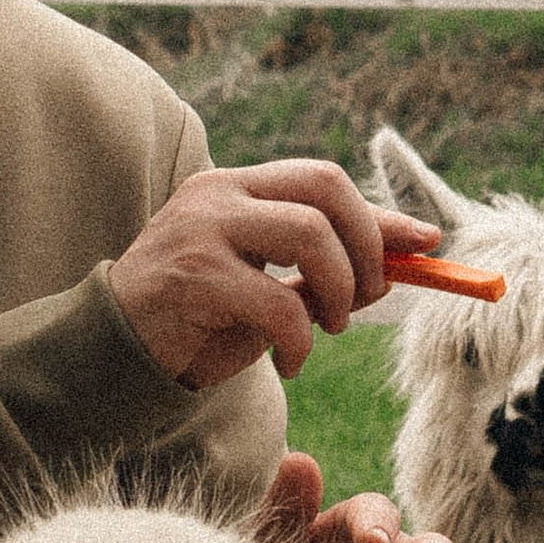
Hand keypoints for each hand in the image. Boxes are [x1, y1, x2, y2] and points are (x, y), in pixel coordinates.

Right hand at [108, 159, 439, 391]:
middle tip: (369, 295)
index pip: (323, 180)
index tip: (427, 242)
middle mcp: (219, 194)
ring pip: (311, 235)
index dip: (381, 213)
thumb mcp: (267, 287)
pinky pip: (279, 302)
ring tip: (329, 328)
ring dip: (340, 290)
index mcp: (236, 187)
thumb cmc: (197, 321)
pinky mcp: (194, 277)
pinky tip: (290, 362)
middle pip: (326, 188)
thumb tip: (402, 259)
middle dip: (368, 244)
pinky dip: (301, 340)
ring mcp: (202, 229)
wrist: (116, 353)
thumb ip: (319, 270)